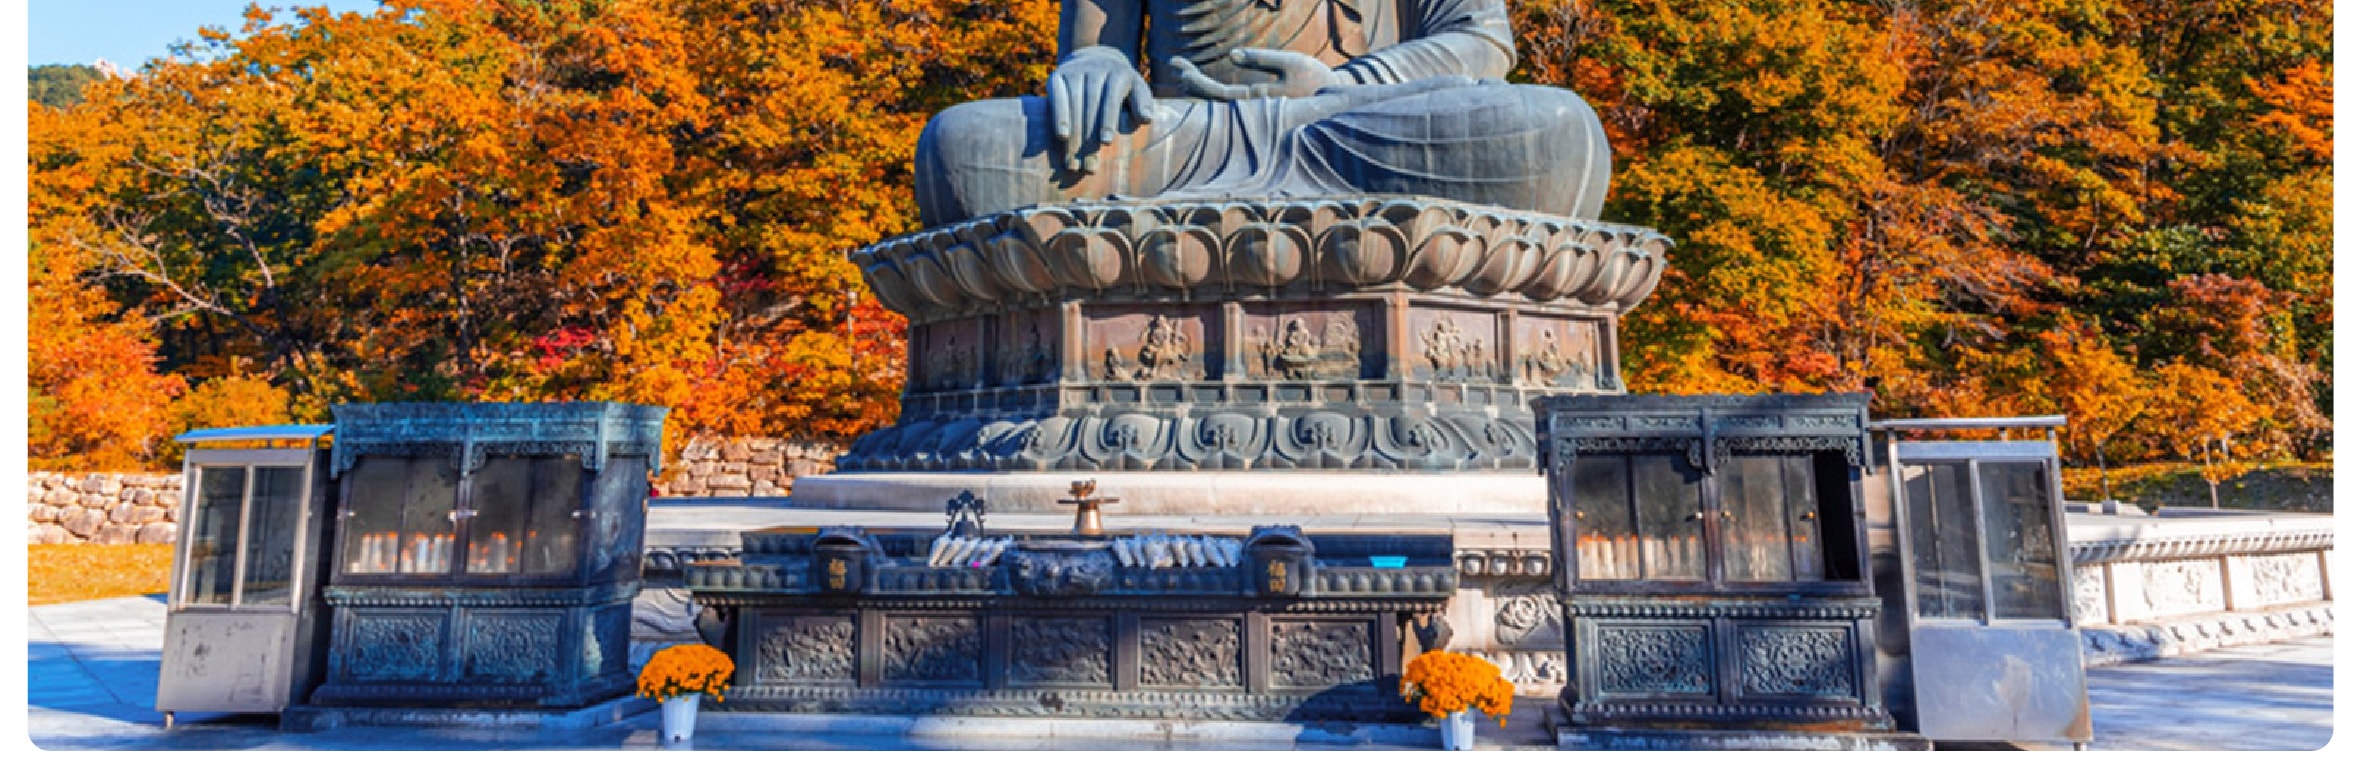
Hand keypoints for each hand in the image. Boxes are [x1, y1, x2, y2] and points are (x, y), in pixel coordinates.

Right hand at [1046, 46, 1157, 173]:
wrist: (1096, 58)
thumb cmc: (1121, 85)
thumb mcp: (1138, 89)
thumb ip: (1143, 104)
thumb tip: (1147, 119)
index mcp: (1118, 73)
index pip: (1111, 99)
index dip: (1108, 121)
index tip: (1106, 143)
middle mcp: (1094, 69)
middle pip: (1090, 106)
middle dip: (1089, 137)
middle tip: (1089, 165)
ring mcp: (1074, 72)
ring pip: (1072, 106)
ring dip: (1073, 136)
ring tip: (1074, 162)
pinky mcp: (1057, 76)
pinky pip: (1056, 99)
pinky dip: (1058, 118)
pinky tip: (1061, 138)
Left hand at [1170, 48, 1339, 100]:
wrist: (1336, 100)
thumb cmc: (1315, 79)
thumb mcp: (1291, 63)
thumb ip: (1262, 59)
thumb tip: (1232, 55)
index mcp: (1257, 103)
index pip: (1217, 96)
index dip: (1197, 82)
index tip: (1180, 68)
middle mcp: (1252, 112)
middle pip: (1212, 101)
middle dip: (1193, 82)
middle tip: (1174, 64)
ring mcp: (1254, 112)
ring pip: (1219, 103)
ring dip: (1200, 87)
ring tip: (1183, 71)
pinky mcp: (1258, 108)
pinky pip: (1228, 102)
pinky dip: (1212, 91)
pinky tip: (1202, 83)